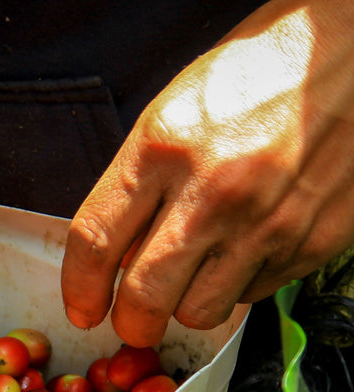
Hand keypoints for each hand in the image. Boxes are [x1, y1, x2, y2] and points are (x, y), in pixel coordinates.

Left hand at [61, 0, 353, 346]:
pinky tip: (246, 248)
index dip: (78, 289)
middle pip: (143, 298)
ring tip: (196, 276)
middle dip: (130, 323)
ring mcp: (268, 220)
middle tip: (132, 320)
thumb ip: (140, 182)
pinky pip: (254, 293)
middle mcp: (212, 190)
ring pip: (200, 311)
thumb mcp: (177, 108)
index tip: (81, 308)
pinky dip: (240, 284)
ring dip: (188, 306)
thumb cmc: (262, 68)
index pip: (94, 243)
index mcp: (163, 147)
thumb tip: (115, 256)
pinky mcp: (314, 239)